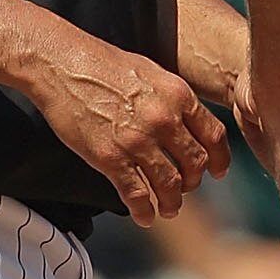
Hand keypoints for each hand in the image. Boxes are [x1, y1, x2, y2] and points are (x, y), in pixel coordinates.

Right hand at [26, 31, 229, 225]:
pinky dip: (143, 210)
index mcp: (177, 95)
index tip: (218, 171)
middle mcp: (163, 119)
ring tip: (169, 208)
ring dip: (172, 202)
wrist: (60, 62)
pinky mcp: (109, 157)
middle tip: (187, 188)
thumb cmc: (101, 62)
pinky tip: (144, 216)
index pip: (213, 135)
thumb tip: (187, 120)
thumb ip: (172, 98)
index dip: (219, 159)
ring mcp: (137, 140)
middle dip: (193, 182)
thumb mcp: (151, 71)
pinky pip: (135, 193)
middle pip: (195, 164)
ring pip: (169, 184)